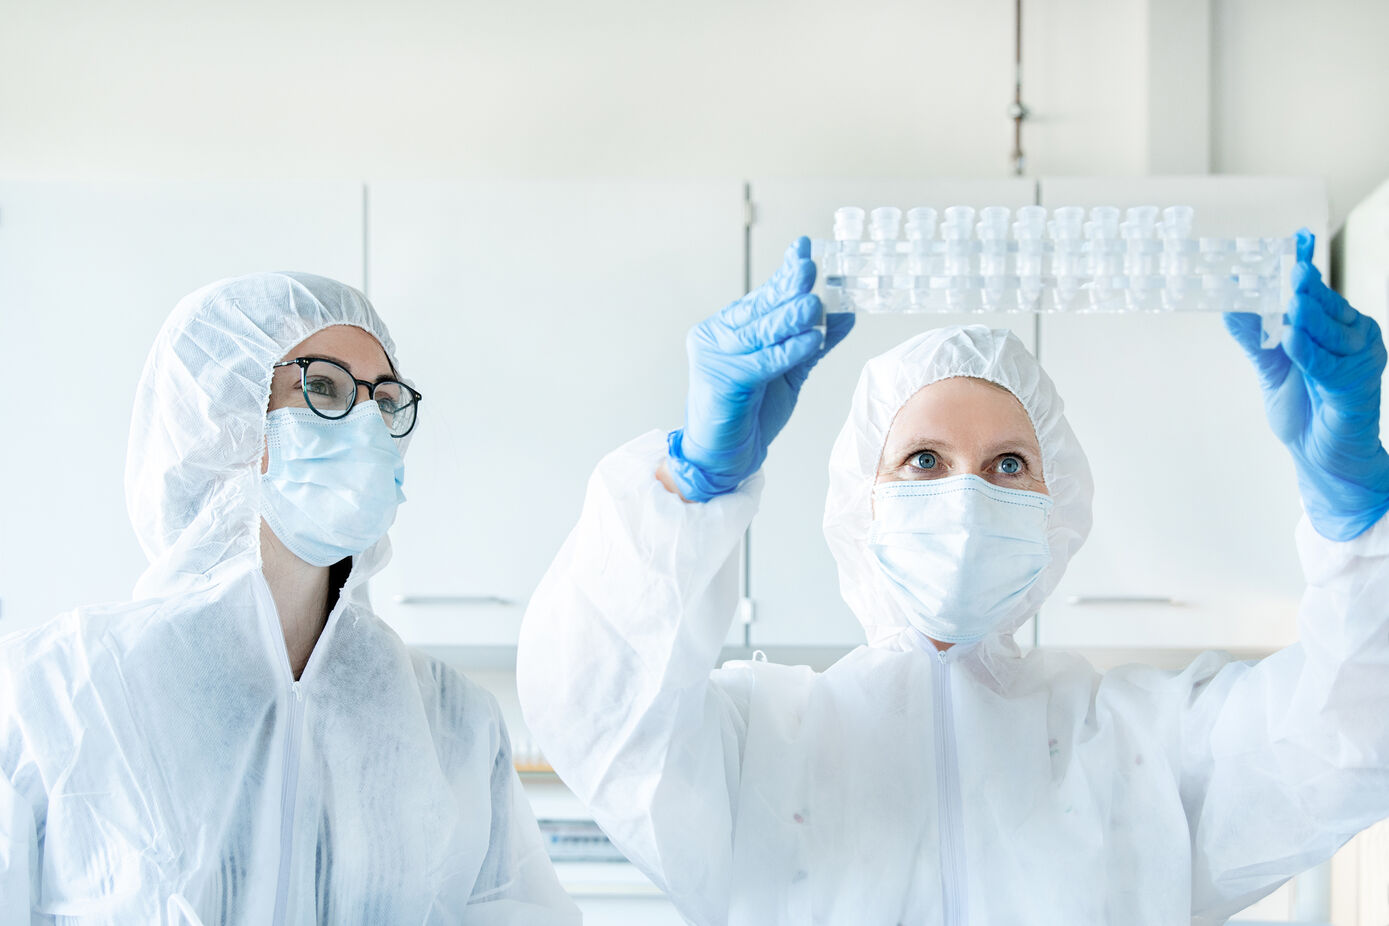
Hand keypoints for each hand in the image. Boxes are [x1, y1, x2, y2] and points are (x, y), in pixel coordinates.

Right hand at [666, 237, 854, 501]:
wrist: (724, 456)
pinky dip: (790, 350)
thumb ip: (813, 343)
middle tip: (810, 268)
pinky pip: (764, 361)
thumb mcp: (787, 371)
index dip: (785, 274)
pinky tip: (814, 339)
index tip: (804, 249)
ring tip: (816, 303)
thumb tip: (846, 315)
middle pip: (761, 308)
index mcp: (728, 329)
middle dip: (788, 287)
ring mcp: (716, 357)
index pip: (762, 296)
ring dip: (791, 316)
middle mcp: (717, 337)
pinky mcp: (724, 380)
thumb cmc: (750, 413)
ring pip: (762, 331)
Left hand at [1225, 228, 1388, 539]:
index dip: (1305, 265)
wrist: (1323, 461)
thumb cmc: (1305, 412)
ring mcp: (1358, 361)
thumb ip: (1254, 335)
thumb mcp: (1271, 366)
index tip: (1295, 240)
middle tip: (1291, 268)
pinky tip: (1293, 338)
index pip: (1317, 291)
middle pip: (1328, 305)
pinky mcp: (1357, 386)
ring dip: (1311, 315)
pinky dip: (1312, 351)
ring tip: (1293, 299)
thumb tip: (1230, 302)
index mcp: (1333, 329)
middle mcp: (1352, 338)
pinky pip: (1332, 364)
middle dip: (1308, 287)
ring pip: (1333, 330)